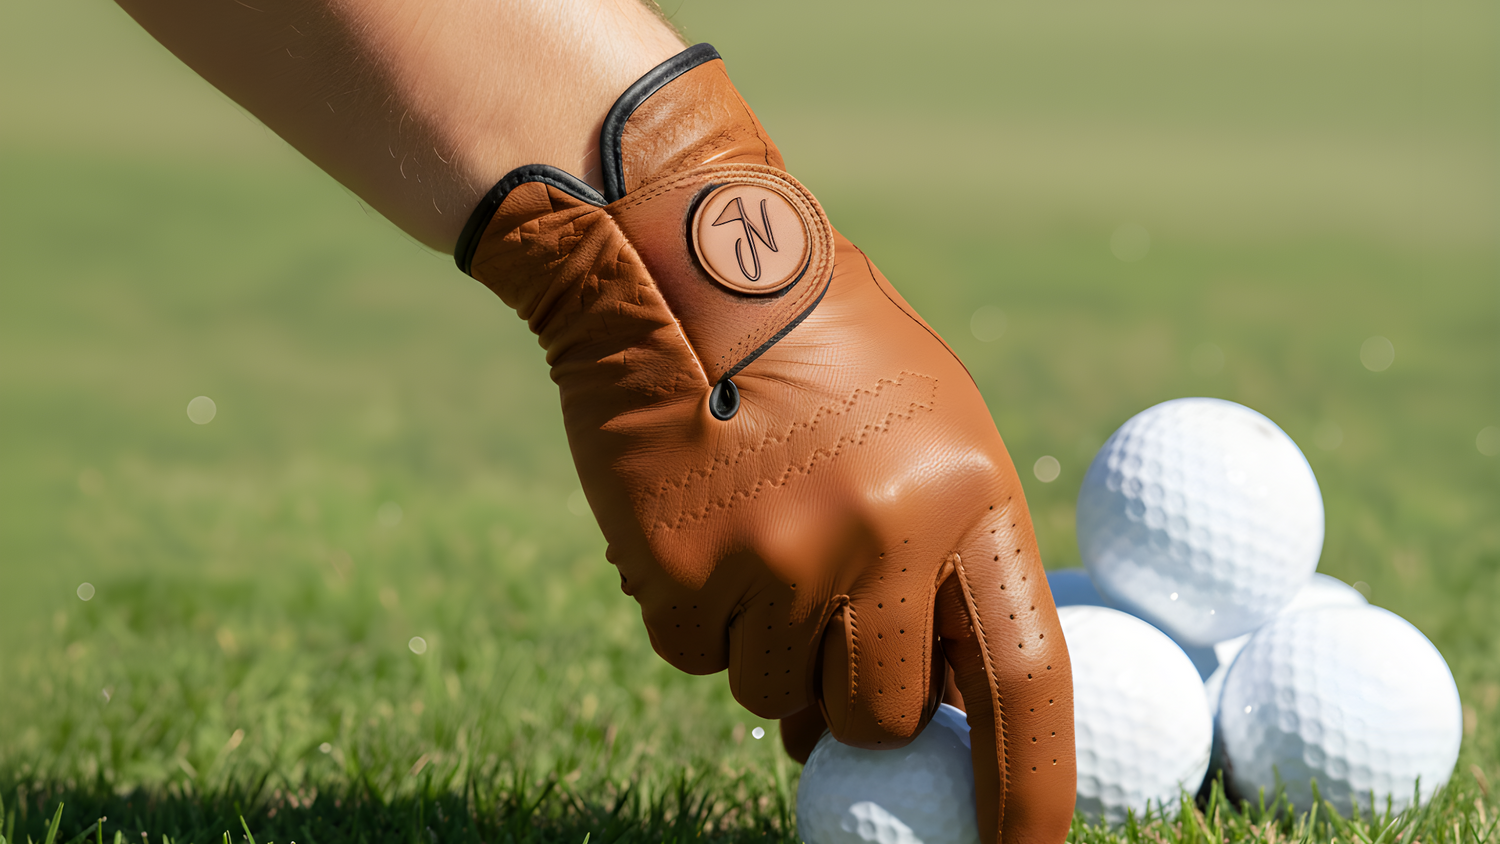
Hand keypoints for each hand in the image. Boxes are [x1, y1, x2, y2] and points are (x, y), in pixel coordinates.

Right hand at [458, 44, 1075, 843]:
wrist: (682, 263)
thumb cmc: (823, 349)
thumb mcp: (924, 431)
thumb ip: (935, 573)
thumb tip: (895, 722)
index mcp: (968, 494)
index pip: (1024, 678)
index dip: (1030, 788)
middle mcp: (882, 536)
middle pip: (879, 714)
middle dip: (852, 694)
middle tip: (823, 611)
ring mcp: (775, 559)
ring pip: (774, 696)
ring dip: (766, 641)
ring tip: (752, 524)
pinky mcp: (679, 570)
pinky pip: (694, 654)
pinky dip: (697, 611)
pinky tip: (695, 518)